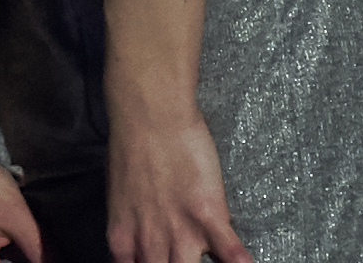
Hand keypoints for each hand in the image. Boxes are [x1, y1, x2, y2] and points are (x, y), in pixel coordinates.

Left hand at [105, 111, 248, 262]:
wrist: (149, 113)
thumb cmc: (131, 144)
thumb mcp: (122, 193)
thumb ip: (135, 223)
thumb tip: (149, 235)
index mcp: (123, 237)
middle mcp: (150, 242)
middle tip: (183, 259)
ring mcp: (181, 231)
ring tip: (211, 259)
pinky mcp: (208, 215)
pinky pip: (231, 252)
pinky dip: (240, 262)